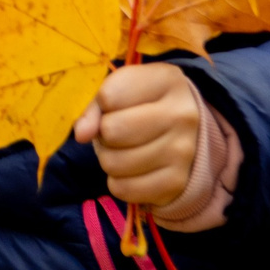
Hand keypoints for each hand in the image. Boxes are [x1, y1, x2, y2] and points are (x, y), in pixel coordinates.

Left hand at [72, 64, 198, 210]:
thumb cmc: (144, 105)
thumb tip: (82, 134)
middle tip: (116, 132)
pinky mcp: (177, 182)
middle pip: (112, 131)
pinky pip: (123, 189)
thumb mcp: (121, 90)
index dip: (102, 103)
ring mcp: (183, 151)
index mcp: (168, 80)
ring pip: (114, 163)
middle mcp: (182, 115)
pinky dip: (119, 182)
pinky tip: (132, 169)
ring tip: (124, 149)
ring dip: (109, 158)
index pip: (110, 96)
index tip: (115, 105)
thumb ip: (95, 107)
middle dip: (104, 133)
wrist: (187, 134)